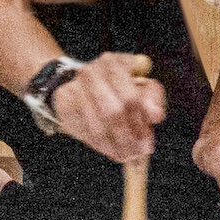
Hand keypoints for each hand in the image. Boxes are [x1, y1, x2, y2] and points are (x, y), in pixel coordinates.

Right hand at [48, 53, 165, 163]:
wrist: (80, 85)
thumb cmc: (118, 87)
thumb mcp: (140, 86)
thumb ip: (152, 97)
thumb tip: (156, 115)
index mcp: (114, 63)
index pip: (131, 99)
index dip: (140, 125)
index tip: (148, 144)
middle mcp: (92, 71)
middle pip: (113, 113)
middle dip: (128, 139)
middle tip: (138, 155)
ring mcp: (75, 86)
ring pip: (97, 126)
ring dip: (115, 147)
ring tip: (126, 157)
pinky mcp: (64, 102)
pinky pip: (83, 130)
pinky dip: (99, 146)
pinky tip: (110, 150)